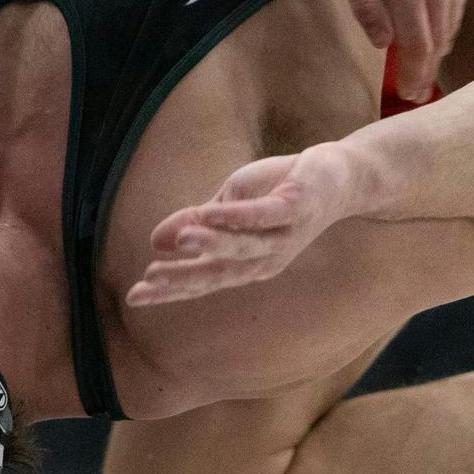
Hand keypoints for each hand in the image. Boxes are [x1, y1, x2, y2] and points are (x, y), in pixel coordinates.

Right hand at [127, 145, 355, 307]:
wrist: (339, 177)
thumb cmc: (280, 192)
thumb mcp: (230, 206)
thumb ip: (198, 224)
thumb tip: (156, 241)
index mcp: (245, 262)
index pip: (201, 280)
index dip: (169, 288)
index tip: (134, 296)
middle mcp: (263, 258)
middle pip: (218, 273)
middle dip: (183, 279)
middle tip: (147, 282)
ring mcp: (282, 236)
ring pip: (242, 246)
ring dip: (211, 245)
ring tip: (180, 241)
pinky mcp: (296, 208)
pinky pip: (265, 216)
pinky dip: (238, 216)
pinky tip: (211, 212)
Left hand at [321, 0, 469, 103]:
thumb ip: (365, 5)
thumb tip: (384, 43)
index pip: (418, 43)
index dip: (416, 73)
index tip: (412, 95)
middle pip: (441, 33)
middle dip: (428, 64)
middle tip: (417, 87)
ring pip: (454, 13)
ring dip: (440, 40)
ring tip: (426, 61)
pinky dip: (449, 12)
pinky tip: (437, 23)